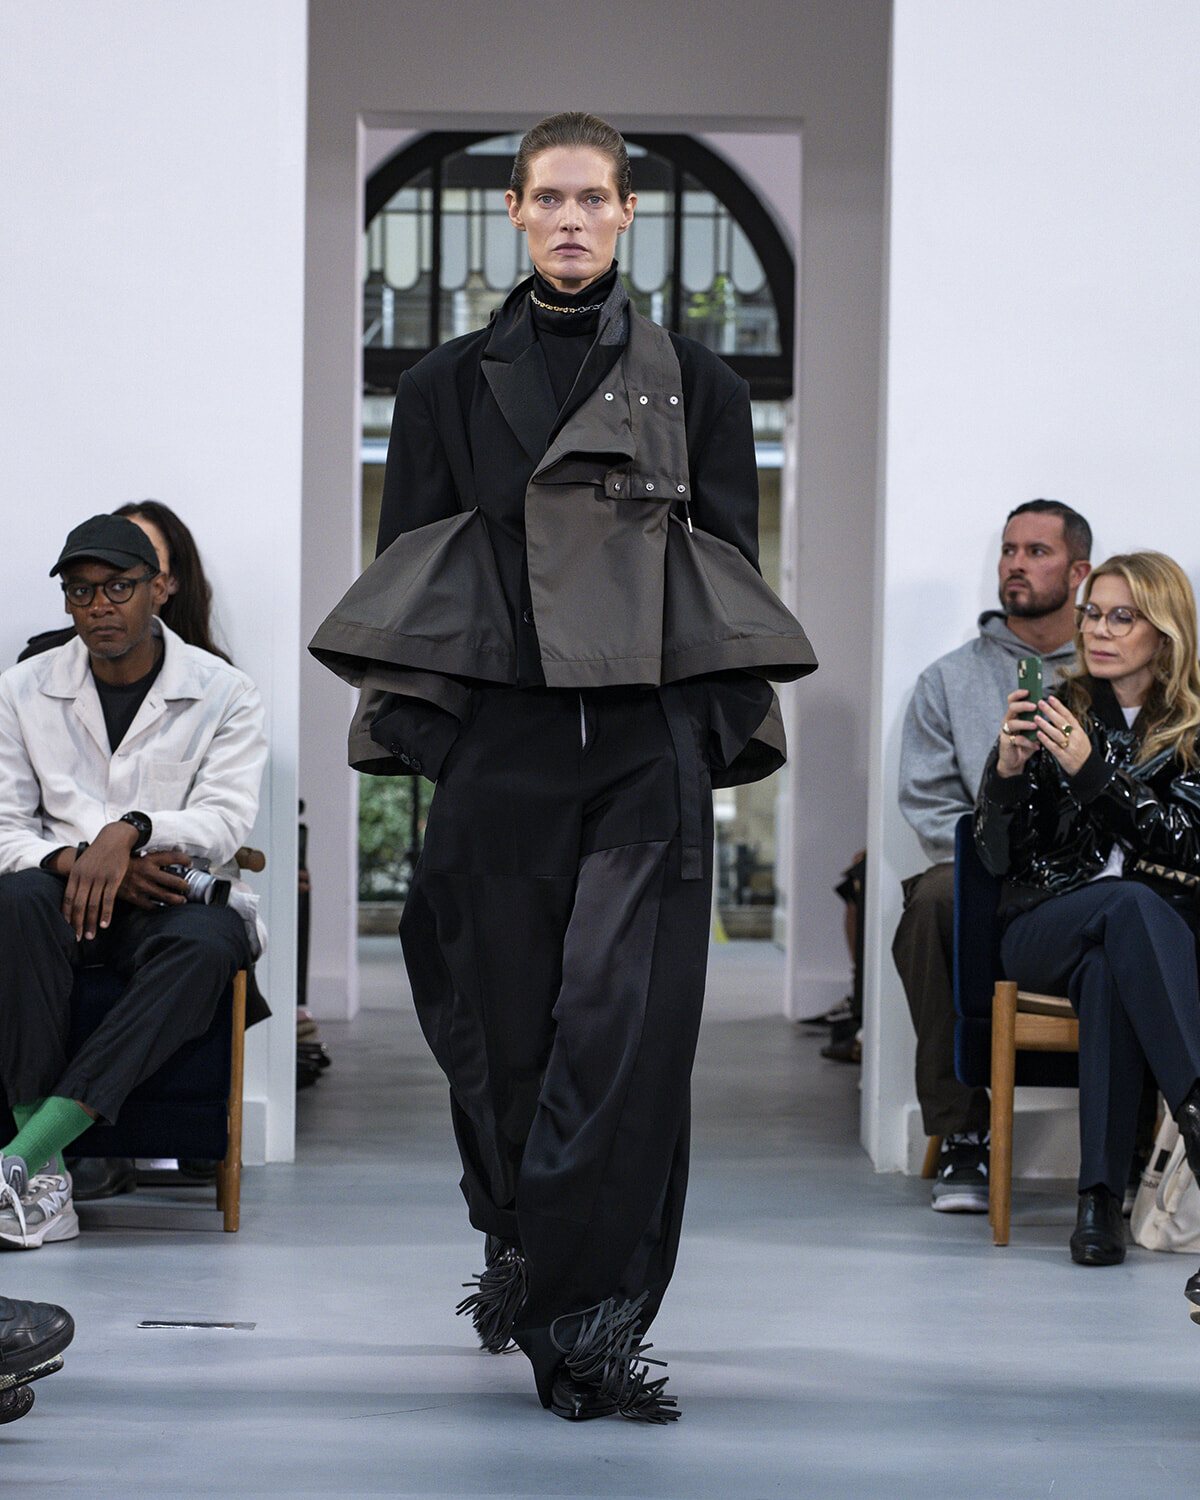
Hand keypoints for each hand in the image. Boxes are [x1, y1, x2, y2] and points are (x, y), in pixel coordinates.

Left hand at [61, 820, 139, 939]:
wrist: (114, 839)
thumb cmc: (98, 853)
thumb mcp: (83, 864)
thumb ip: (77, 880)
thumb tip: (72, 899)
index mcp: (75, 874)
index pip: (67, 899)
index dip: (66, 916)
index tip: (67, 929)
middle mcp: (85, 877)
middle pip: (78, 905)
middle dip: (78, 924)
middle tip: (78, 938)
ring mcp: (99, 878)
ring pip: (92, 904)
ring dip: (91, 922)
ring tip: (91, 936)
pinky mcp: (113, 878)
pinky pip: (108, 899)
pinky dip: (106, 913)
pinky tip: (105, 925)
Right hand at [118, 849, 191, 909]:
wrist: (101, 873)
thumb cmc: (120, 864)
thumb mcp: (137, 855)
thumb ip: (151, 858)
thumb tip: (165, 859)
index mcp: (149, 859)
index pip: (173, 857)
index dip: (184, 860)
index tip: (189, 863)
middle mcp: (147, 872)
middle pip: (174, 881)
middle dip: (184, 886)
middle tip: (188, 887)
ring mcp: (142, 886)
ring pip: (166, 896)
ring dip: (177, 899)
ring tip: (182, 900)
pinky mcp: (135, 897)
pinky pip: (152, 906)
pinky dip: (159, 907)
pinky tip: (164, 907)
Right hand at [996, 689, 1039, 776]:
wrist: (1015, 761)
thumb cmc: (1025, 743)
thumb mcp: (1032, 729)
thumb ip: (1037, 720)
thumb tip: (1050, 710)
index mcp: (1015, 715)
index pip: (1013, 700)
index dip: (1019, 694)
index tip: (1028, 690)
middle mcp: (1008, 721)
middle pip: (1012, 708)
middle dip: (1023, 705)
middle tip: (1034, 706)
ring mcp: (1006, 732)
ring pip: (1011, 723)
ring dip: (1024, 723)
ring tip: (1035, 725)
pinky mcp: (1006, 742)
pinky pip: (1016, 739)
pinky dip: (1028, 742)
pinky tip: (1036, 745)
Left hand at [1033, 694, 1090, 775]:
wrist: (1087, 768)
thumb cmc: (1081, 750)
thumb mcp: (1080, 736)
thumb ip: (1071, 727)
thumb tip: (1058, 713)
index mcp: (1079, 731)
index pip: (1068, 715)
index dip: (1059, 706)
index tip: (1051, 698)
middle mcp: (1075, 737)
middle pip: (1061, 722)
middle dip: (1050, 712)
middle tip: (1040, 703)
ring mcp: (1069, 747)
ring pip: (1056, 734)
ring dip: (1045, 725)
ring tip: (1036, 718)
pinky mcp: (1063, 756)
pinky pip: (1053, 747)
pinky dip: (1046, 740)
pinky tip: (1038, 734)